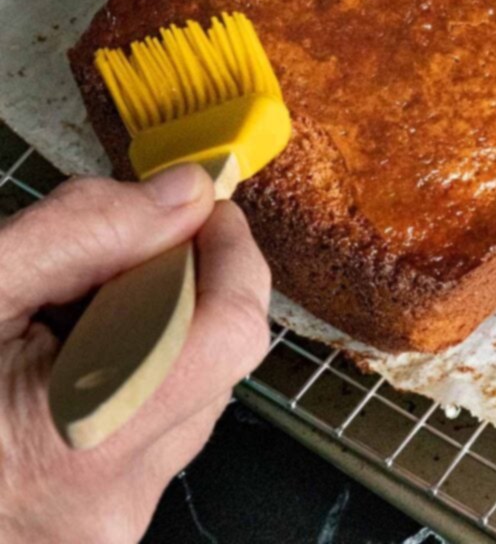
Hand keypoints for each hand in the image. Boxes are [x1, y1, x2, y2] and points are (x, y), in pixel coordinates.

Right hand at [0, 166, 270, 543]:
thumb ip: (85, 230)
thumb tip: (182, 195)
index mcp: (78, 438)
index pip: (230, 330)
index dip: (231, 253)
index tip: (202, 208)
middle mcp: (107, 503)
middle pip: (211, 357)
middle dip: (175, 283)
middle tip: (104, 253)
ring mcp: (104, 524)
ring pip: (183, 391)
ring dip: (148, 327)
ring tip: (58, 315)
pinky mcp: (93, 525)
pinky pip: (148, 427)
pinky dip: (125, 371)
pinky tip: (55, 358)